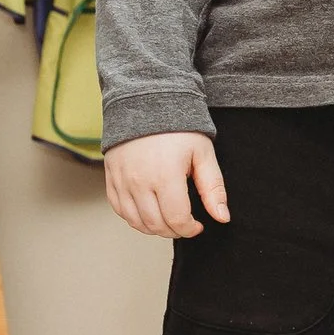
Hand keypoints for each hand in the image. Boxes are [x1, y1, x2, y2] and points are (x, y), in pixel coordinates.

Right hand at [104, 131, 228, 238]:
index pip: (177, 219)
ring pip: (136, 221)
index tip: (198, 225)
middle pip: (156, 224)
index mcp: (165, 175)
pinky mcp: (110, 177)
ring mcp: (121, 179)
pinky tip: (149, 212)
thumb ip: (214, 188)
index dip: (190, 229)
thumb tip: (222, 218)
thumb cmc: (178, 129)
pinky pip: (119, 209)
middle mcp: (139, 180)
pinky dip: (134, 218)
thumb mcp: (203, 154)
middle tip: (185, 223)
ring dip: (155, 228)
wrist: (145, 103)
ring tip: (169, 219)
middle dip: (175, 231)